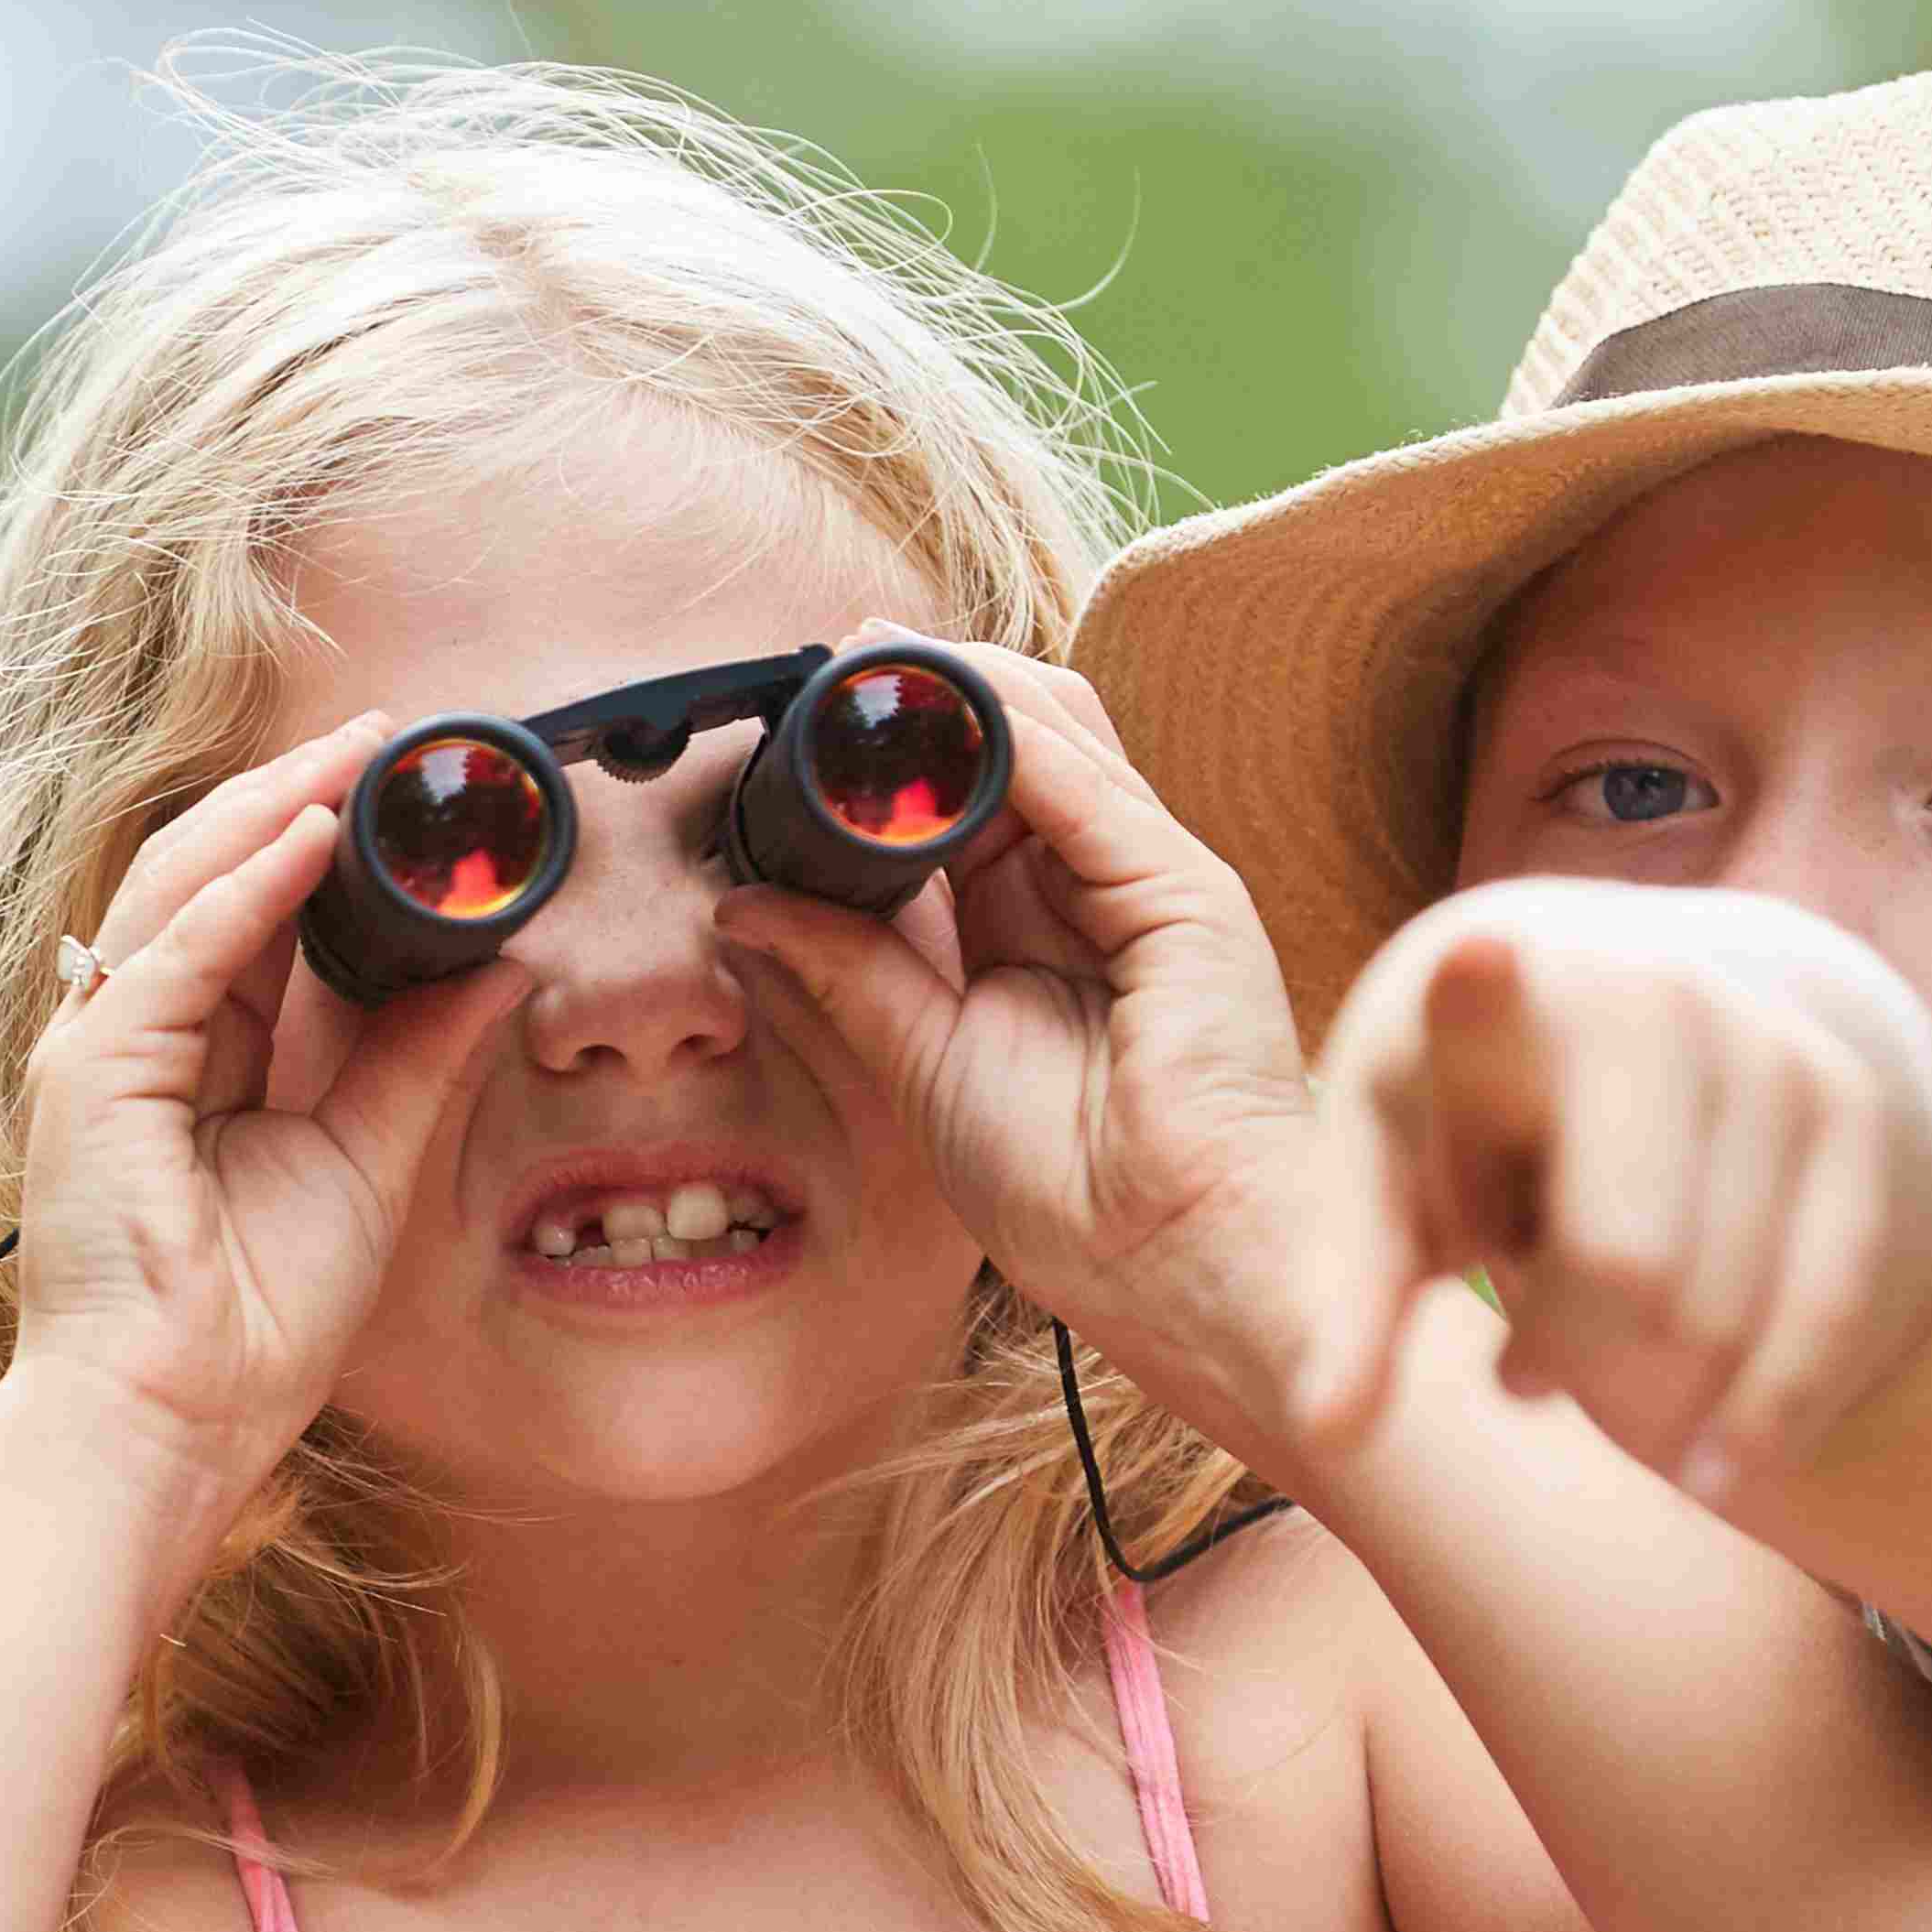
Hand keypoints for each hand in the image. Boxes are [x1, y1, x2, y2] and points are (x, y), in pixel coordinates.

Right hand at [13, 715, 533, 1490]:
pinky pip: (180, 949)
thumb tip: (501, 967)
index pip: (252, 914)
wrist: (177, 1419)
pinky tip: (311, 834)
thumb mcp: (364, 1161)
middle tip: (385, 741)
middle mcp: (137, 1033)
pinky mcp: (95, 1073)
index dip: (319, 840)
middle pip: (209, 875)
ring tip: (355, 757)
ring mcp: (103, 1047)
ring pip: (183, 885)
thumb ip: (418, 1059)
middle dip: (295, 797)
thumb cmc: (251, 1321)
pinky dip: (246, 885)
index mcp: (191, 1053)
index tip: (397, 788)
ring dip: (273, 810)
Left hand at [710, 626, 1341, 1452]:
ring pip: (1061, 741)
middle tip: (833, 667)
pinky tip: (943, 710)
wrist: (1175, 1266)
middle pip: (1021, 749)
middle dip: (927, 701)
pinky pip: (1089, 788)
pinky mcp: (1185, 894)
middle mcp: (1103, 892)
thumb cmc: (1076, 1200)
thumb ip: (848, 970)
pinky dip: (1013, 737)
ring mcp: (1152, 883)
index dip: (894, 760)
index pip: (972, 803)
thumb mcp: (924, 1062)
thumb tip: (745, 905)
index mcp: (1046, 930)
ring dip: (963, 692)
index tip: (805, 725)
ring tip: (872, 664)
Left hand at [1296, 880, 1931, 1505]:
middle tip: (1516, 1376)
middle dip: (1561, 1356)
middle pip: (1624, 1270)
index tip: (1478, 964)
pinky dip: (1772, 1414)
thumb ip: (1349, 1295)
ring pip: (1724, 1311)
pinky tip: (1717, 1473)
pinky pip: (1830, 1309)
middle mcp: (1661, 992)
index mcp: (1501, 983)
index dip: (1481, 995)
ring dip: (1656, 1391)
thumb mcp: (1381, 1174)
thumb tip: (1326, 1436)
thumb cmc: (1461, 1111)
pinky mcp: (1856, 1112)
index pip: (1488, 1012)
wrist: (1632, 999)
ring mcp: (1772, 1047)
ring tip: (1594, 1375)